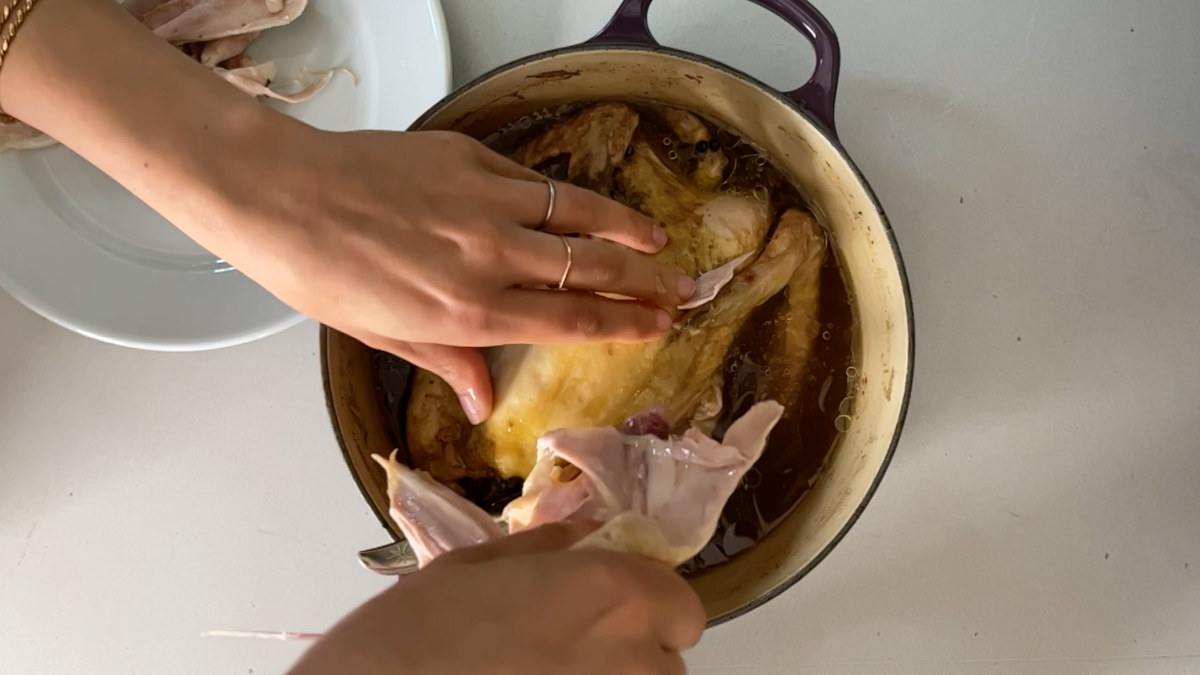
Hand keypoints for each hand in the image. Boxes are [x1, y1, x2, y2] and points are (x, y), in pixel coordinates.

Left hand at [0, 0, 696, 422]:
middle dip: (648, 281)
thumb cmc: (319, 273)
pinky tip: (587, 205)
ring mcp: (483, 203)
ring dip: (626, 229)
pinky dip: (568, 197)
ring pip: (578, 216)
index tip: (659, 325)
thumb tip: (480, 401)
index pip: (571, 320)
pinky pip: (534, 182)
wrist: (280, 194)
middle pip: (593, 270)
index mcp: (468, 313)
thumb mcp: (382, 336)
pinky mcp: (469, 159)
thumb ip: (445, 362)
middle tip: (685, 288)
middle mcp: (489, 258)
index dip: (624, 324)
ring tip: (659, 240)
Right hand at [288, 523, 706, 674]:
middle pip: (668, 661)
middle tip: (576, 648)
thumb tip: (577, 536)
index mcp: (614, 593)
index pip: (684, 607)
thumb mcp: (482, 563)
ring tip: (552, 672)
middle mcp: (633, 656)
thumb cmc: (425, 621)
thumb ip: (547, 550)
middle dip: (634, 652)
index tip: (615, 607)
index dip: (653, 607)